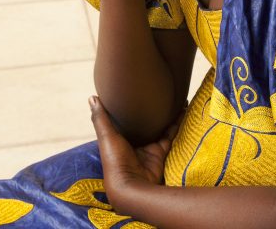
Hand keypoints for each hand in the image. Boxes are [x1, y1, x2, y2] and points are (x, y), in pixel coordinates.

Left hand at [90, 95, 179, 210]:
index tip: (138, 87)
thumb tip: (92, 96)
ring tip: (175, 96)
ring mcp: (147, 146)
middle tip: (159, 89)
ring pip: (159, 125)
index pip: (124, 116)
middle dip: (151, 108)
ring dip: (166, 113)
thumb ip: (101, 118)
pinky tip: (183, 110)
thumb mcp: (107, 137)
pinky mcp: (160, 151)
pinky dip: (177, 123)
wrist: (132, 187)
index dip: (130, 104)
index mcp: (118, 137)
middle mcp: (133, 140)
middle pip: (143, 121)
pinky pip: (170, 134)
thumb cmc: (115, 161)